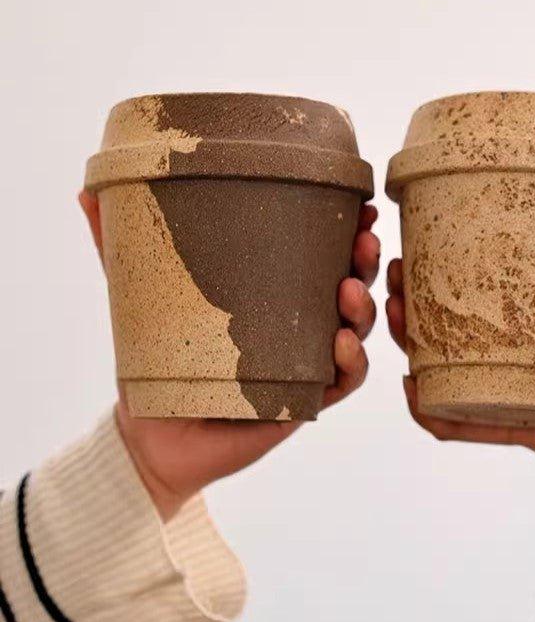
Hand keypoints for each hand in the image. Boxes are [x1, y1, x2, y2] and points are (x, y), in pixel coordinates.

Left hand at [80, 191, 379, 519]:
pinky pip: (343, 381)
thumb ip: (118, 248)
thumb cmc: (154, 359)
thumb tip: (83, 189)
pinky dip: (352, 362)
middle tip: (363, 241)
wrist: (150, 432)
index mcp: (273, 292)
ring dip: (364, 308)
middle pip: (350, 286)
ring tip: (348, 290)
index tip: (359, 206)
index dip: (346, 230)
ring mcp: (306, 361)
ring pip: (357, 330)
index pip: (321, 253)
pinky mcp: (303, 399)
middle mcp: (298, 323)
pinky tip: (342, 344)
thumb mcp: (140, 296)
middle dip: (364, 261)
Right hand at [387, 204, 534, 478]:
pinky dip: (433, 412)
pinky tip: (415, 392)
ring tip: (395, 319)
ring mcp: (509, 384)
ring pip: (441, 365)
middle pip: (444, 320)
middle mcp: (513, 343)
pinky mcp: (515, 424)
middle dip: (407, 299)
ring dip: (409, 344)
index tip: (414, 237)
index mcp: (534, 308)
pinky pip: (465, 421)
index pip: (476, 279)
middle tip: (394, 277)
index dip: (438, 260)